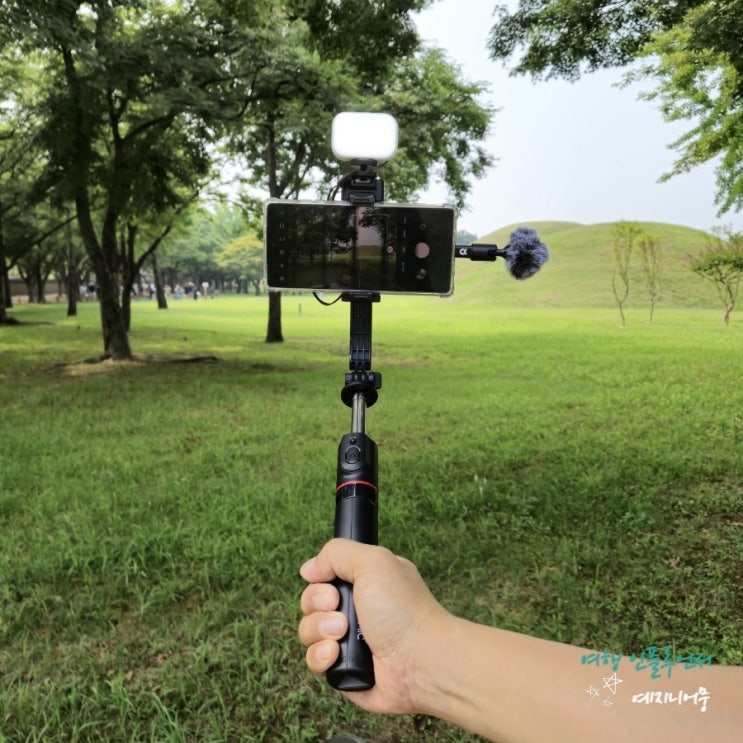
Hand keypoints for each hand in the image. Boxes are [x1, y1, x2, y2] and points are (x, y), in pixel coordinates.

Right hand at [299, 539, 450, 714]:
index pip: (324, 576)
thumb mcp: (372, 561)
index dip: (320, 581)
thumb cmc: (403, 609)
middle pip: (311, 603)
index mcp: (365, 582)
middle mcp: (356, 609)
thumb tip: (308, 569)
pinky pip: (314, 661)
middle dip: (318, 605)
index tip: (332, 586)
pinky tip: (336, 655)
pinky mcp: (343, 670)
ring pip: (308, 631)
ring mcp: (349, 640)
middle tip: (342, 612)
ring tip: (341, 634)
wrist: (420, 661)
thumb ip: (337, 553)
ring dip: (319, 631)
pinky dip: (321, 657)